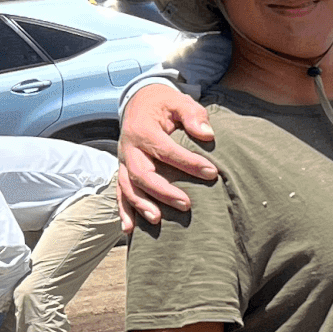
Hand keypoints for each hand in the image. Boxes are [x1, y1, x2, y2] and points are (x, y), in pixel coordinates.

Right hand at [119, 83, 216, 230]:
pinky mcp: (124, 171)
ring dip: (141, 205)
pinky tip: (129, 229)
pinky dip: (123, 211)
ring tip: (158, 220)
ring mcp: (124, 161)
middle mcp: (129, 148)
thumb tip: (207, 134)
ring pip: (127, 187)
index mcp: (143, 130)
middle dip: (162, 190)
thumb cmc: (165, 104)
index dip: (188, 162)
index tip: (212, 172)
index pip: (165, 150)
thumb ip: (193, 115)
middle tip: (186, 204)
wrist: (140, 102)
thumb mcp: (179, 102)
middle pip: (141, 173)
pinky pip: (120, 193)